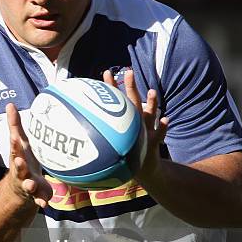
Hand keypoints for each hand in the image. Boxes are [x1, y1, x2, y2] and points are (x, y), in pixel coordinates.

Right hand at [6, 104, 52, 208]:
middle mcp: (21, 172)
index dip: (15, 144)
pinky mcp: (37, 195)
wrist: (21, 188)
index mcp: (18, 158)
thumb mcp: (19, 144)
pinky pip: (39, 199)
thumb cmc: (22, 160)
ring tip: (31, 185)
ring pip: (27, 186)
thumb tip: (10, 104)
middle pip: (19, 168)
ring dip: (29, 185)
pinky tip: (45, 204)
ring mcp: (28, 185)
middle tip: (20, 161)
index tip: (15, 138)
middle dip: (19, 165)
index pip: (15, 150)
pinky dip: (42, 201)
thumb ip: (15, 126)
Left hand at [103, 69, 168, 183]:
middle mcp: (137, 122)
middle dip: (131, 86)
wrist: (144, 169)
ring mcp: (147, 130)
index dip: (111, 87)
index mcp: (126, 121)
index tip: (105, 73)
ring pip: (149, 114)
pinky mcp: (154, 142)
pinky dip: (162, 127)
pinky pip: (159, 134)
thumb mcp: (113, 147)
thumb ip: (100, 138)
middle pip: (133, 101)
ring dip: (150, 103)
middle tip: (128, 72)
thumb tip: (76, 135)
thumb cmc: (125, 156)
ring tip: (150, 92)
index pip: (117, 100)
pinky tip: (164, 120)